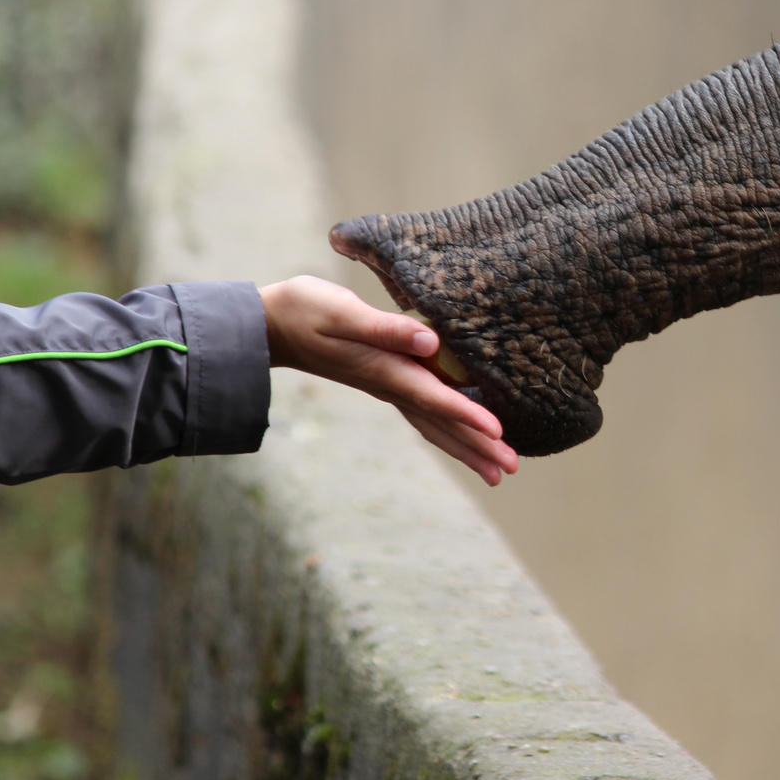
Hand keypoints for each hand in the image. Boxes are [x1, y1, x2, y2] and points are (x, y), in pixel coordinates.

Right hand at [258, 276, 518, 485]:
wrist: (270, 325)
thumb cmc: (306, 310)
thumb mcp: (344, 312)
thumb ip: (387, 329)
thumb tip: (431, 343)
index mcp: (384, 370)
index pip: (433, 398)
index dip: (466, 414)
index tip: (498, 433)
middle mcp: (389, 385)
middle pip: (439, 423)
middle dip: (475, 446)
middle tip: (509, 469)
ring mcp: (386, 387)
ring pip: (432, 424)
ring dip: (465, 447)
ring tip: (495, 470)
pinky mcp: (383, 380)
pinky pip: (423, 413)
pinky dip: (446, 429)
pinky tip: (461, 437)